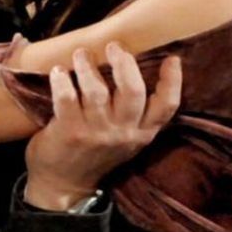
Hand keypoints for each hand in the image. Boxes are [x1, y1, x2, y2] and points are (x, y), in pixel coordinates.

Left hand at [23, 43, 181, 210]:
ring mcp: (97, 134)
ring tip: (81, 54)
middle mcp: (123, 133)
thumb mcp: (125, 140)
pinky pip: (67, 98)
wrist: (64, 185)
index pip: (167, 107)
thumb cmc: (95, 154)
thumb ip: (135, 114)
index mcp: (142, 134)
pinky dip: (62, 81)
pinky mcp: (71, 132)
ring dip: (88, 66)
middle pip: (133, 91)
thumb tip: (134, 68)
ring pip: (97, 91)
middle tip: (114, 47)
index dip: (173, 81)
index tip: (171, 58)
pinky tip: (59, 72)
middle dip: (124, 63)